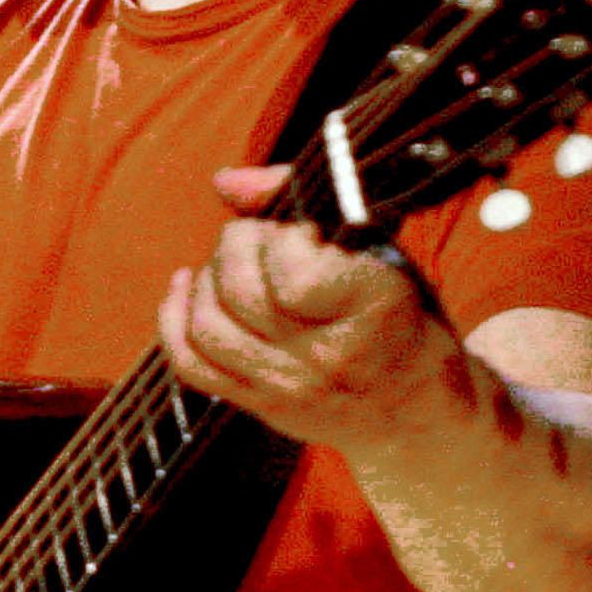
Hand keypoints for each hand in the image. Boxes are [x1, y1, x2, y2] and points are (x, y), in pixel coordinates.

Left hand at [156, 164, 473, 456]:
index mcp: (372, 309)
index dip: (287, 237)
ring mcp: (288, 388)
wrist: (416, 411)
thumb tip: (224, 181)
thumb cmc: (397, 312)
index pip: (292, 270)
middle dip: (239, 243)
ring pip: (207, 325)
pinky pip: (189, 364)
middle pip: (238, 290)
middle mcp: (327, 358)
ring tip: (236, 263)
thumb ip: (300, 198)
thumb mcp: (375, 247)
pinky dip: (174, 319)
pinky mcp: (258, 405)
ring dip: (208, 277)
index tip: (308, 232)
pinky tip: (187, 287)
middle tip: (264, 237)